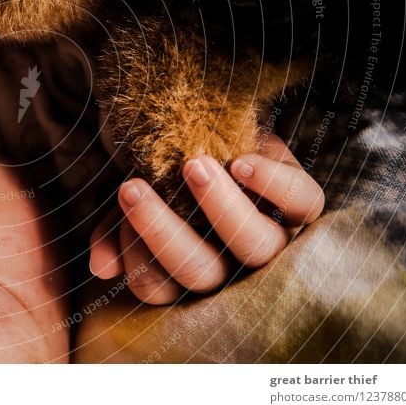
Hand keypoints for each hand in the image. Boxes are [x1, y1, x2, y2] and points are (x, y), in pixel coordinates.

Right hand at [89, 134, 324, 303]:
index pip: (158, 286)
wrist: (197, 118)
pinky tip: (241, 163)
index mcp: (182, 269)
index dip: (136, 256)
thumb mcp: (131, 195)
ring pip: (257, 247)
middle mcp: (231, 264)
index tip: (119, 206)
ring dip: (221, 209)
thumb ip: (113, 230)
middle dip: (163, 233)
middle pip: (202, 273)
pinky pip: (303, 202)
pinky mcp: (304, 201)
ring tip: (193, 166)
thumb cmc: (159, 165)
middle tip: (132, 189)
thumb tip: (101, 268)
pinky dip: (274, 185)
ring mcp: (273, 236)